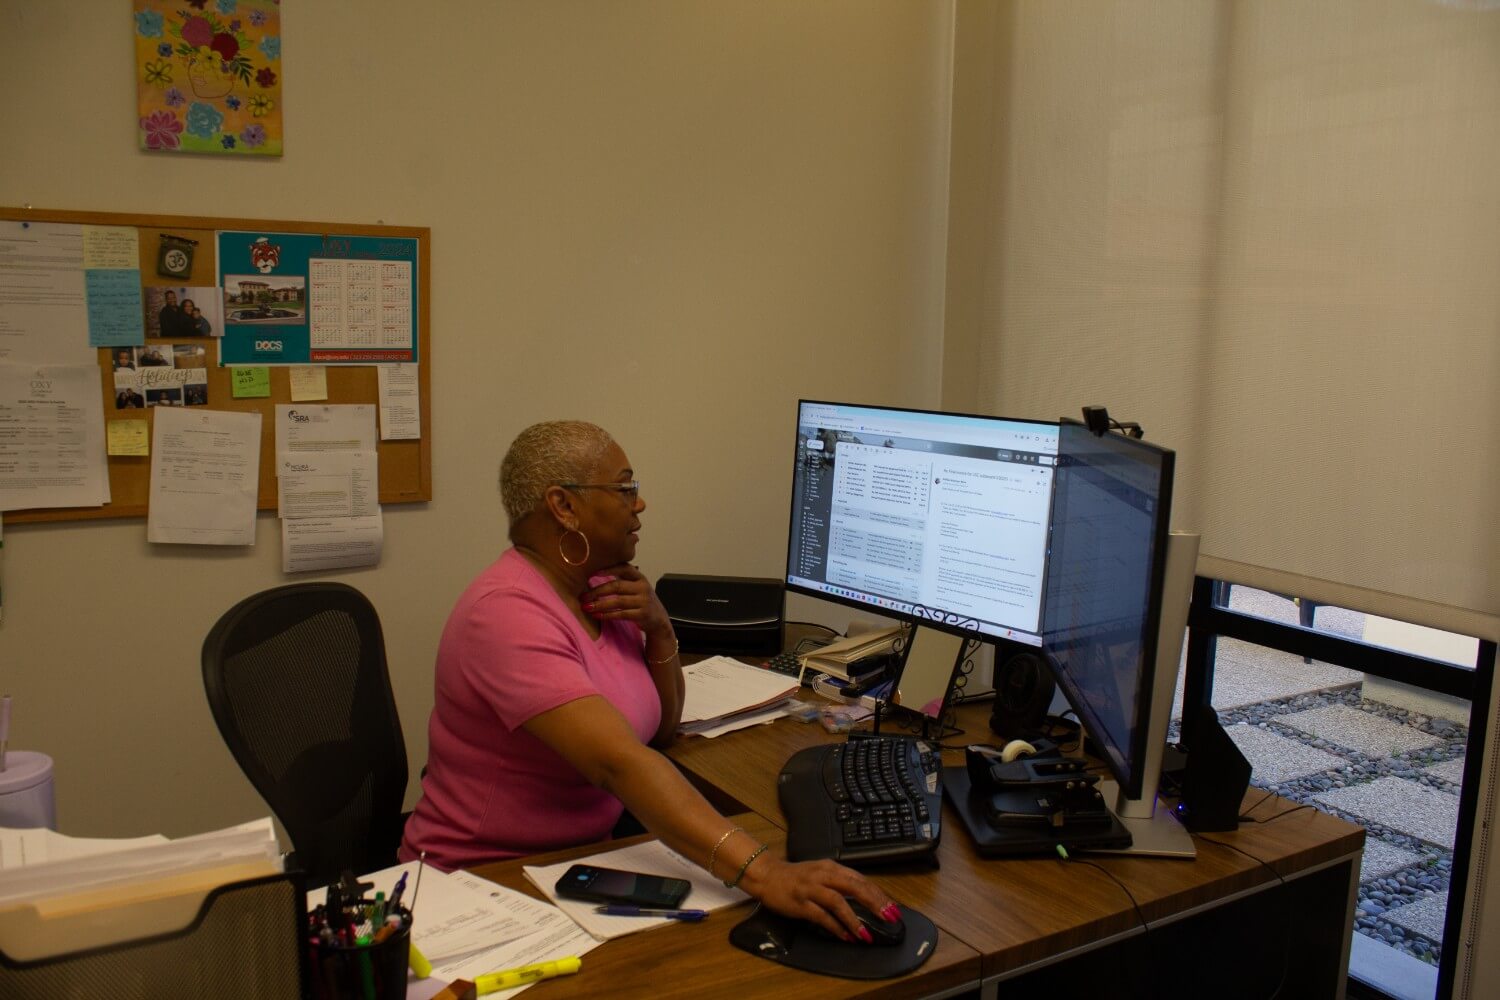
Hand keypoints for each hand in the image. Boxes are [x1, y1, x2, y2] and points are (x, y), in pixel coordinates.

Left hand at [581, 563, 671, 637]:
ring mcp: (643, 601)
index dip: (608, 569)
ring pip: (618, 601)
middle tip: (583, 596)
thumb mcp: (637, 587)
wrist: (659, 620)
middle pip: (617, 586)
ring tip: (587, 607)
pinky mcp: (642, 615)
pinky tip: (597, 615)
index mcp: (640, 578)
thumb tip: (595, 574)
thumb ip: (622, 580)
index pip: (624, 568)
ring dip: (600, 604)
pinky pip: (621, 614)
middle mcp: (643, 587)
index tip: (592, 572)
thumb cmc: (642, 601)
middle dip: (598, 591)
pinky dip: (608, 615)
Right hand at [742, 856, 898, 942]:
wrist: (767, 876)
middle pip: (854, 886)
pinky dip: (835, 927)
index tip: (892, 907)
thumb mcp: (821, 873)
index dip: (878, 893)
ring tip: (866, 934)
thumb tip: (866, 897)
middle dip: (874, 903)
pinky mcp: (800, 903)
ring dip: (854, 919)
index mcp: (831, 867)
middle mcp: (823, 875)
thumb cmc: (796, 876)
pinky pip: (820, 916)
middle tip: (888, 917)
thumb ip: (841, 882)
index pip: (860, 879)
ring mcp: (811, 889)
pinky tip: (845, 936)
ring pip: (837, 901)